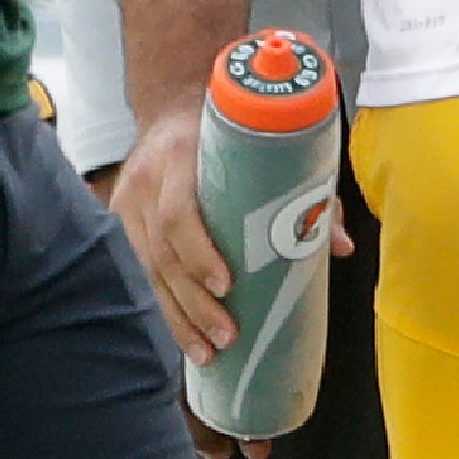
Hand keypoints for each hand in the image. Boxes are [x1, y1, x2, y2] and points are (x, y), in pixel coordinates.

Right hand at [110, 125, 271, 458]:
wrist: (172, 105)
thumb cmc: (227, 132)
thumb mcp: (264, 145)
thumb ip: (302, 189)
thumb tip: (339, 245)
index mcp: (180, 155)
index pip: (178, 211)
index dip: (199, 252)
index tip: (226, 284)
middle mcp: (145, 180)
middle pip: (161, 253)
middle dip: (194, 302)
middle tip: (228, 336)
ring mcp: (126, 204)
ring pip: (144, 272)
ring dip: (177, 318)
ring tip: (208, 353)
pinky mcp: (119, 223)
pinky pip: (136, 274)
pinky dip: (161, 309)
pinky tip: (182, 339)